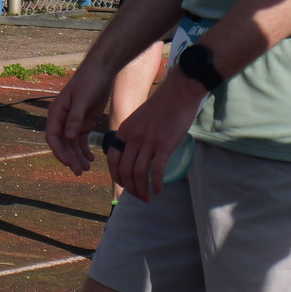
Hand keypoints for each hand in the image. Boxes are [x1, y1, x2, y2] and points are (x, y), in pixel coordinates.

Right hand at [45, 54, 116, 175]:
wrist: (102, 70)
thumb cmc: (90, 81)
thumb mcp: (83, 99)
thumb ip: (75, 118)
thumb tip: (68, 137)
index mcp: (57, 112)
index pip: (53, 136)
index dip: (58, 151)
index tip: (68, 163)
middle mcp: (62, 119)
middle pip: (62, 143)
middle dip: (70, 158)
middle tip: (80, 172)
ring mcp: (73, 122)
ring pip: (72, 145)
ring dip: (77, 157)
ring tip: (86, 169)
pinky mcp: (84, 123)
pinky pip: (81, 141)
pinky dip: (84, 150)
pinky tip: (91, 159)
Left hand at [111, 71, 205, 200]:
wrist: (178, 93)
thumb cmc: (160, 107)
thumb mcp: (138, 120)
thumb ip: (133, 136)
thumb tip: (133, 156)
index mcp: (124, 131)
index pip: (112, 160)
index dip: (117, 177)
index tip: (124, 186)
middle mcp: (133, 138)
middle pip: (125, 171)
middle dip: (130, 188)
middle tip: (139, 196)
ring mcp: (148, 142)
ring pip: (139, 174)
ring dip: (142, 190)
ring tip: (148, 197)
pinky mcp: (164, 145)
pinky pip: (157, 171)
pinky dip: (157, 184)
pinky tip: (159, 190)